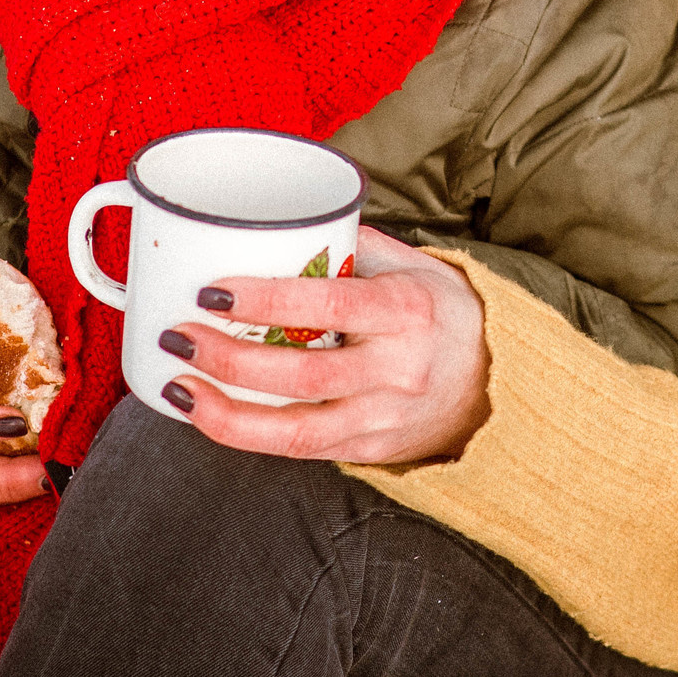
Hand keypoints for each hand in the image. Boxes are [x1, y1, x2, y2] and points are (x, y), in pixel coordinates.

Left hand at [159, 227, 490, 464]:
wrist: (499, 378)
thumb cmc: (439, 311)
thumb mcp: (410, 265)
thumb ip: (349, 246)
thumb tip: (276, 225)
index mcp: (407, 309)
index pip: (328, 304)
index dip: (265, 300)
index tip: (211, 290)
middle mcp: (399, 369)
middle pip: (303, 372)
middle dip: (229, 359)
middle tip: (178, 334)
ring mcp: (386, 418)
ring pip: (297, 429)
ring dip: (227, 414)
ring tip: (179, 388)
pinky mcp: (373, 451)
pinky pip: (303, 449)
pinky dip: (249, 436)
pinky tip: (209, 415)